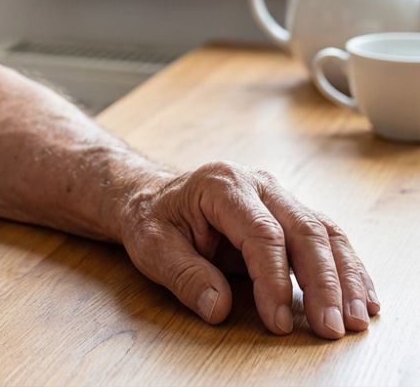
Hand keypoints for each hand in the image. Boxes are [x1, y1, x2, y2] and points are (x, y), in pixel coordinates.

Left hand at [119, 161, 379, 337]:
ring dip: (344, 277)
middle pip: (303, 230)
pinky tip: (362, 298)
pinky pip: (326, 237)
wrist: (152, 198)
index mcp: (221, 185)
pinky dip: (347, 269)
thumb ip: (183, 274)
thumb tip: (217, 307)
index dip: (275, 280)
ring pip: (323, 231)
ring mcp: (277, 195)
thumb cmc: (151, 219)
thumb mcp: (151, 245)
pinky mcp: (288, 213)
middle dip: (322, 283)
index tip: (279, 322)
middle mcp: (256, 183)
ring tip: (356, 319)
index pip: (261, 233)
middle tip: (330, 329)